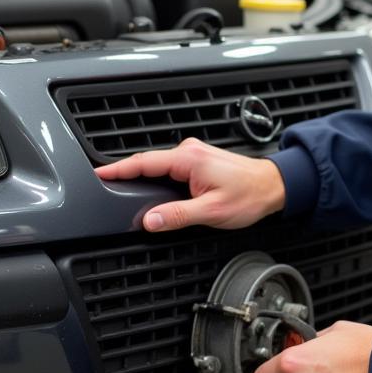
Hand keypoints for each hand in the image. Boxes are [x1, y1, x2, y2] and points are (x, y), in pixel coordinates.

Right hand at [94, 138, 285, 231]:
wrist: (274, 186)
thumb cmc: (250, 196)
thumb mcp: (212, 212)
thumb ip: (178, 215)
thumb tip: (150, 220)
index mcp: (188, 159)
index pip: (143, 162)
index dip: (117, 170)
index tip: (97, 175)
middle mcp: (189, 151)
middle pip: (147, 163)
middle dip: (126, 175)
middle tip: (105, 187)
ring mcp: (194, 154)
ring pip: (159, 166)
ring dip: (144, 177)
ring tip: (125, 190)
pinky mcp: (199, 161)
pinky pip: (170, 168)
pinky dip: (158, 178)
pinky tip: (154, 190)